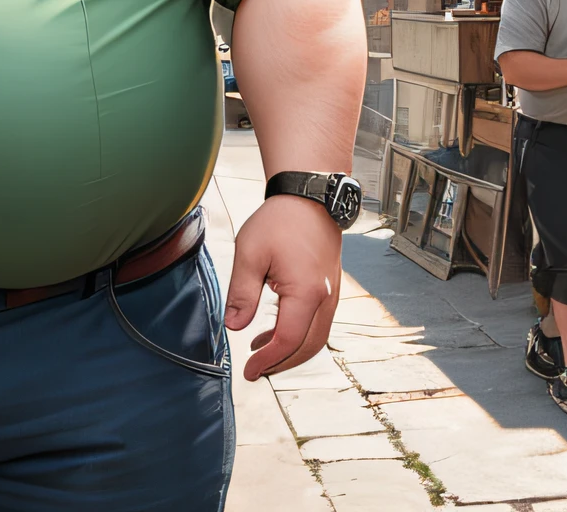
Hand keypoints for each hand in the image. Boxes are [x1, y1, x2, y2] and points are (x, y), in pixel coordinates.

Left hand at [224, 193, 342, 380]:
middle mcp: (326, 297)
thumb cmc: (281, 220)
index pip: (288, 341)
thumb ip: (241, 294)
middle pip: (308, 347)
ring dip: (291, 350)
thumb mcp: (250, 254)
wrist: (310, 196)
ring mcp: (332, 293)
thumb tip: (234, 326)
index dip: (268, 360)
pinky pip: (318, 321)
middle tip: (256, 369)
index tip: (249, 369)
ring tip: (260, 350)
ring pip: (317, 337)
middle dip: (282, 363)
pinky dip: (300, 334)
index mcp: (306, 292)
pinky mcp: (331, 287)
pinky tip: (275, 329)